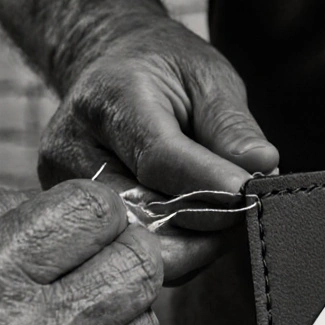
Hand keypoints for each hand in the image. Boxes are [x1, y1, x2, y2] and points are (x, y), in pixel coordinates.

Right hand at [39, 19, 279, 283]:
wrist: (109, 71)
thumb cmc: (165, 72)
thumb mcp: (207, 78)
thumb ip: (231, 126)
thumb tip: (261, 168)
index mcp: (108, 99)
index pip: (157, 158)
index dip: (206, 185)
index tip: (247, 198)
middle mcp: (72, 148)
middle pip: (141, 212)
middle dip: (202, 223)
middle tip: (243, 216)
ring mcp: (63, 189)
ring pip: (134, 241)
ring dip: (189, 244)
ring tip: (222, 221)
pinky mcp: (70, 219)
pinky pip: (126, 252)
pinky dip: (170, 251)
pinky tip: (194, 231)